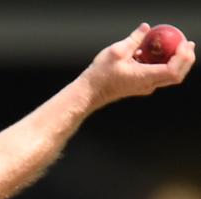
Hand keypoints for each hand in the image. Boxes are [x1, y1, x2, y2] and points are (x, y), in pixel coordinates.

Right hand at [81, 22, 195, 108]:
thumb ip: (135, 39)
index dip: (182, 57)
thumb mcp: (117, 51)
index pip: (173, 71)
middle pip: (176, 75)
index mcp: (144, 77)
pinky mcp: (141, 84)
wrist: (90, 92)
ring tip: (178, 44)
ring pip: (169, 75)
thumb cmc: (100, 75)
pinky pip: (158, 74)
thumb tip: (146, 28)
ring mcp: (145, 86)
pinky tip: (159, 50)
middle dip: (185, 59)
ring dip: (176, 60)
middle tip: (187, 43)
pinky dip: (164, 62)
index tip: (183, 43)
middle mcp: (147, 85)